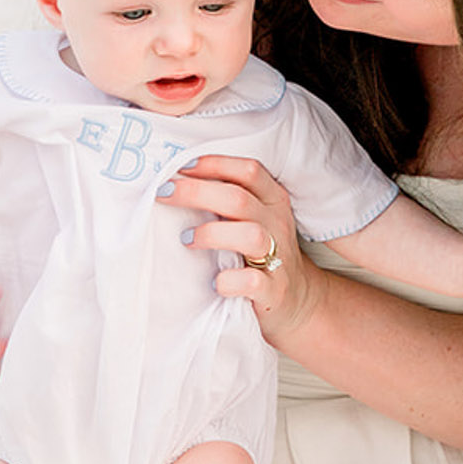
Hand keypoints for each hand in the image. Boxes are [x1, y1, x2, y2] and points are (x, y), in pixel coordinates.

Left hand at [163, 156, 320, 341]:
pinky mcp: (274, 290)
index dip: (214, 164)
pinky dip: (229, 280)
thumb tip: (178, 181)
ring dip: (211, 234)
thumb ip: (228, 200)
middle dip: (196, 192)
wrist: (299, 299)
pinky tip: (213, 282)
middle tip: (164, 193)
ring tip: (186, 239)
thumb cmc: (263, 252)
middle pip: (239, 199)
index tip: (180, 167)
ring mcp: (278, 258)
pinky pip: (252, 282)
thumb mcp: (256, 218)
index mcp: (273, 200)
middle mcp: (277, 224)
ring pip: (250, 236)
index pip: (249, 171)